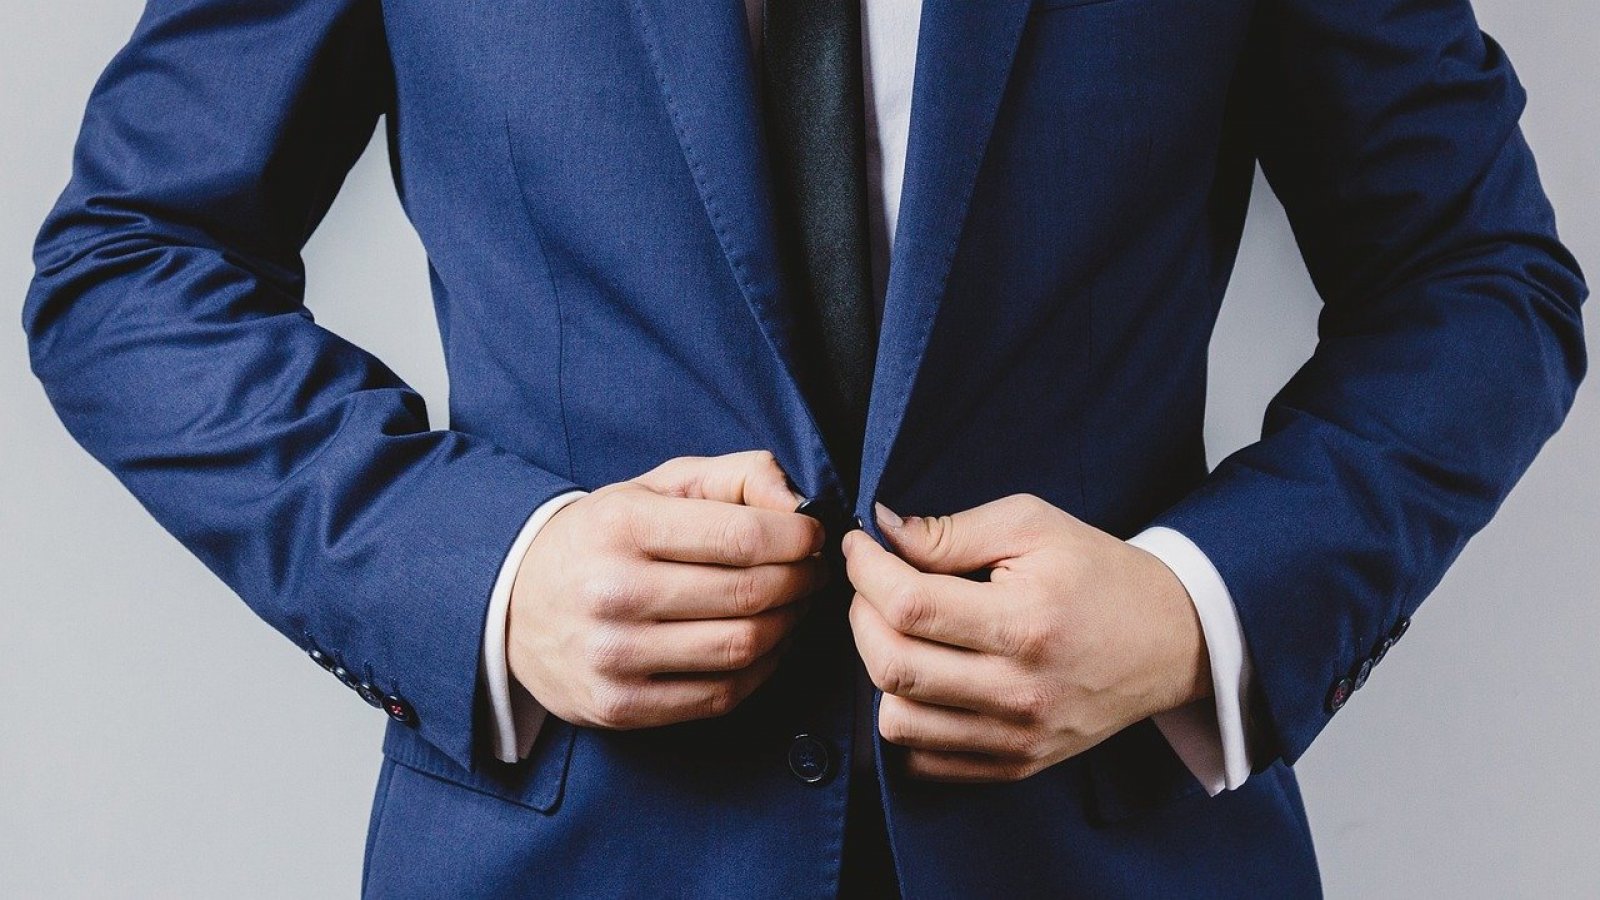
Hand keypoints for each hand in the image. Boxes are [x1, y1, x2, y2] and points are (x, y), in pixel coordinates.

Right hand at [507, 450, 827, 729]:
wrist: (511, 604)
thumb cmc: (604, 537)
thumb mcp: (657, 486)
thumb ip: (736, 476)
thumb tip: (799, 505)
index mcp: (622, 525)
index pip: (742, 536)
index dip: (797, 537)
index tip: (812, 535)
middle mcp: (614, 592)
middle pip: (749, 594)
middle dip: (801, 580)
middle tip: (814, 570)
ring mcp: (614, 656)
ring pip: (741, 648)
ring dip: (788, 625)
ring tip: (794, 604)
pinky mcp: (618, 706)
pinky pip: (720, 695)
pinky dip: (761, 670)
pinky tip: (765, 644)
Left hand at [842, 494, 1209, 782]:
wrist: (1170, 641)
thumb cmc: (1097, 573)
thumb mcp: (1032, 525)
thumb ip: (951, 531)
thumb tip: (880, 532)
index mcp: (1026, 623)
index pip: (910, 606)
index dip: (866, 570)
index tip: (860, 546)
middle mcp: (1020, 690)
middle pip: (892, 666)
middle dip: (862, 615)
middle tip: (875, 585)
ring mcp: (1018, 738)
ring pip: (897, 722)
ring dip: (879, 670)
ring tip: (900, 632)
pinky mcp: (1016, 765)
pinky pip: (924, 761)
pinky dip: (907, 718)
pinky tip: (923, 678)